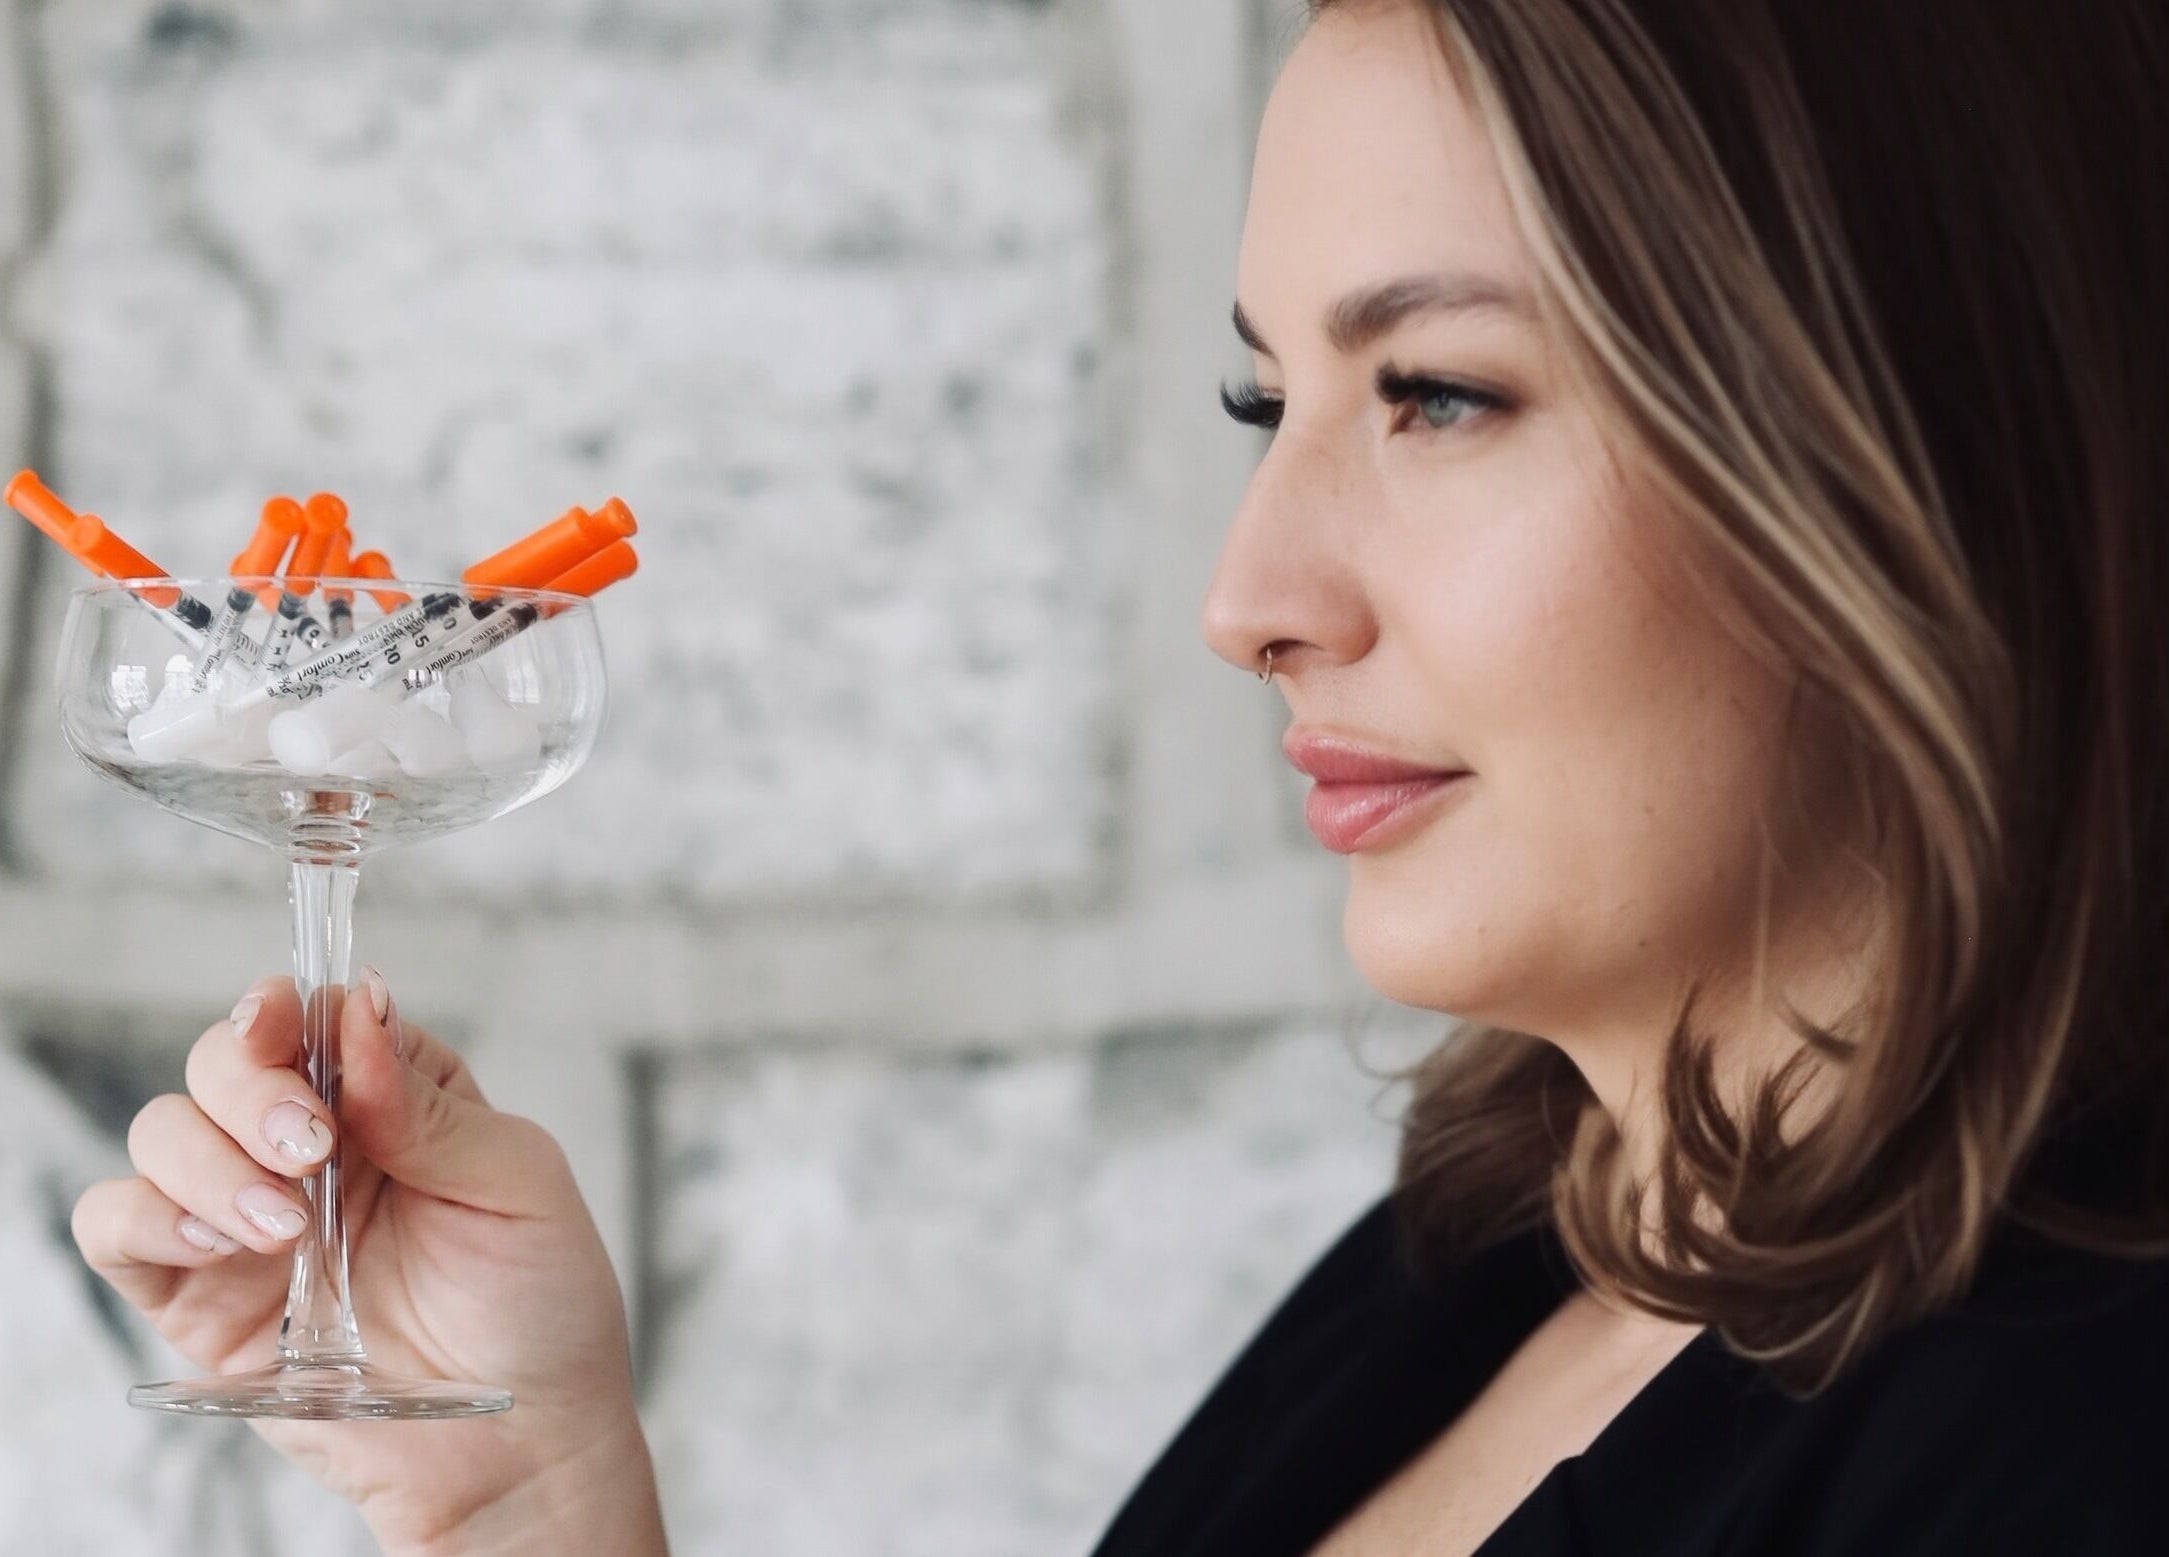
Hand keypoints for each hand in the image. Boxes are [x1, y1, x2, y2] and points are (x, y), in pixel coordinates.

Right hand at [70, 971, 666, 1553]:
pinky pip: (118, 1227)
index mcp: (390, 1096)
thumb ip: (425, 1102)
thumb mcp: (516, 1181)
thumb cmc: (538, 1302)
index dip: (286, 1009)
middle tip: (308, 1147)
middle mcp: (310, 1144)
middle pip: (219, 1060)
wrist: (518, 1438)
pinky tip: (216, 1242)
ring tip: (286, 1224)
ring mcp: (248, 1215)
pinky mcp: (200, 1296)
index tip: (291, 1027)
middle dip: (248, 1087)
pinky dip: (146, 1217)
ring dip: (209, 1161)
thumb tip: (358, 1007)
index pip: (309, 1016)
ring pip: (162, 1132)